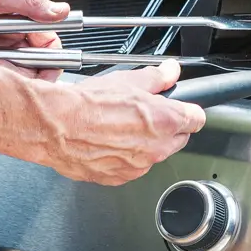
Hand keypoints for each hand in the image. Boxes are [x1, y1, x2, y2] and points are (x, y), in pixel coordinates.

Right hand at [39, 61, 205, 185]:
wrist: (54, 125)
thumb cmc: (88, 104)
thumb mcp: (129, 80)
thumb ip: (158, 78)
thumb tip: (171, 72)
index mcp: (165, 121)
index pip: (196, 119)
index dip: (190, 111)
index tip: (184, 108)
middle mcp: (155, 148)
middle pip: (178, 139)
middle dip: (169, 127)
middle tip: (149, 114)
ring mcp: (137, 166)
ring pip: (154, 154)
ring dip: (146, 143)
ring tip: (123, 127)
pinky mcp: (117, 178)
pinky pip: (131, 167)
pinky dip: (125, 157)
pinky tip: (110, 142)